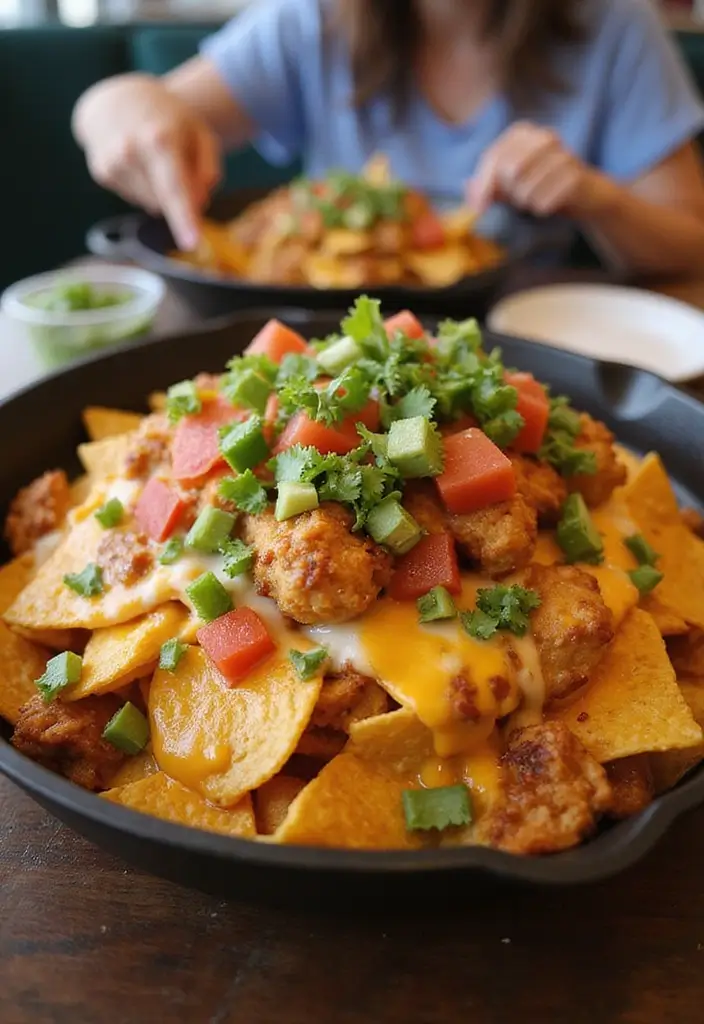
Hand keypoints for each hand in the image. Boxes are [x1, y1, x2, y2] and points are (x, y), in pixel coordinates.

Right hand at [74, 74, 220, 249]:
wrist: (118, 97)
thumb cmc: (168, 118)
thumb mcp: (201, 133)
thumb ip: (208, 170)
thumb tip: (198, 204)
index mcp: (159, 139)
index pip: (175, 188)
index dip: (184, 218)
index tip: (192, 243)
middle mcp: (130, 152)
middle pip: (166, 202)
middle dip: (182, 197)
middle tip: (181, 164)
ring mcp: (113, 164)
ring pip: (153, 205)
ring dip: (162, 192)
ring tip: (156, 158)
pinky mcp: (102, 173)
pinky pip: (137, 199)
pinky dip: (145, 188)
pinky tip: (140, 163)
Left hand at [468, 122, 606, 219]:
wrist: (587, 195)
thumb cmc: (543, 186)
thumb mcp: (511, 184)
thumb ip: (489, 185)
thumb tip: (466, 187)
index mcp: (524, 132)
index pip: (493, 157)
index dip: (482, 184)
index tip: (478, 208)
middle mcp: (543, 137)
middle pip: (508, 170)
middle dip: (508, 193)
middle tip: (519, 199)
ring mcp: (562, 154)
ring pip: (525, 189)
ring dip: (526, 202)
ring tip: (536, 199)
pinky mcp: (575, 176)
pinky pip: (543, 201)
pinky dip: (542, 209)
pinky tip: (550, 204)